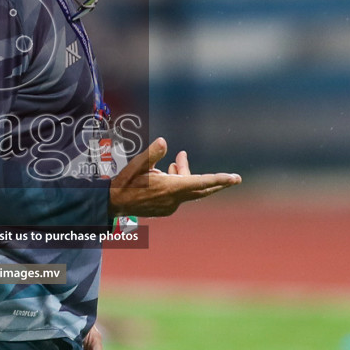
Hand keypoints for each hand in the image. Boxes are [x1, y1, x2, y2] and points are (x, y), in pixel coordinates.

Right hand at [108, 137, 240, 218]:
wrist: (113, 204)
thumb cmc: (125, 183)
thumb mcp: (136, 165)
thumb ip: (152, 154)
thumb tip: (163, 141)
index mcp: (171, 188)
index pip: (201, 182)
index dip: (219, 180)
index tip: (235, 179)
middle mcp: (174, 199)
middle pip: (201, 189)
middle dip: (215, 181)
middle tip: (234, 178)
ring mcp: (170, 206)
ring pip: (187, 188)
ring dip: (186, 174)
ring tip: (178, 158)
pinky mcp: (165, 209)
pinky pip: (179, 194)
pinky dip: (178, 182)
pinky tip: (166, 172)